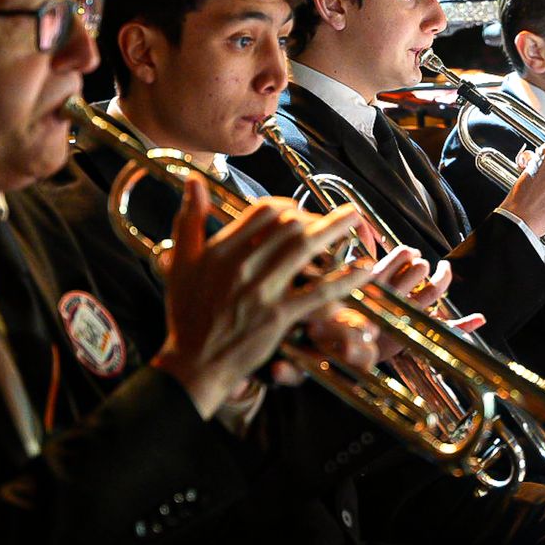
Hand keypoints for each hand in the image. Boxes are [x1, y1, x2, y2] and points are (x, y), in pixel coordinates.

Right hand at [151, 177, 370, 418]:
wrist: (194, 364)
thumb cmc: (187, 314)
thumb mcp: (180, 263)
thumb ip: (188, 219)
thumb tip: (193, 180)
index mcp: (221, 250)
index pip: (263, 211)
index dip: (287, 205)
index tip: (299, 212)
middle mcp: (242, 266)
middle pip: (288, 226)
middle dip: (315, 216)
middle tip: (334, 217)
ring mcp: (262, 291)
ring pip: (304, 249)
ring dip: (334, 230)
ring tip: (355, 219)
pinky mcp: (279, 317)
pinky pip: (317, 292)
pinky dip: (343, 279)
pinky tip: (364, 269)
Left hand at [367, 248, 483, 361]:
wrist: (355, 340)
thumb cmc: (393, 337)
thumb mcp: (425, 335)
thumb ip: (454, 327)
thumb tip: (482, 319)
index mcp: (412, 314)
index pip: (435, 288)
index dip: (444, 274)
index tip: (444, 267)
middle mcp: (396, 299)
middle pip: (421, 269)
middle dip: (426, 267)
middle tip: (422, 268)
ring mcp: (380, 285)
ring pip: (406, 257)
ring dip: (414, 256)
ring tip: (412, 259)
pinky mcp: (368, 277)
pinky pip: (389, 255)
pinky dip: (400, 253)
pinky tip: (400, 258)